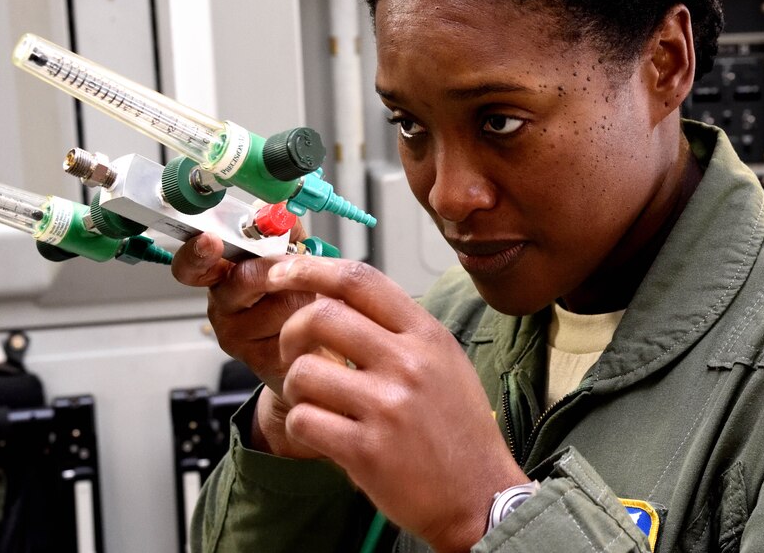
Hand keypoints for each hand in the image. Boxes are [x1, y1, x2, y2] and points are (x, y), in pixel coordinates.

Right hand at [171, 228, 323, 457]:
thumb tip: (279, 214)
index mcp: (221, 276)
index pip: (192, 265)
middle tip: (302, 268)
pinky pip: (298, 330)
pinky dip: (316, 320)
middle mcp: (222, 307)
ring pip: (282, 304)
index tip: (211, 241)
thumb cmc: (298, 299)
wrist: (317, 348)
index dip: (198, 253)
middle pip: (245, 278)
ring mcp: (238, 338)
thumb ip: (283, 232)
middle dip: (283, 268)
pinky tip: (314, 325)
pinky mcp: (263, 362)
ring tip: (312, 301)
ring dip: (309, 295)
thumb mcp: (290, 257)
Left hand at [266, 257, 527, 551]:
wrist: (480, 495)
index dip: (311, 268)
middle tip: (293, 350)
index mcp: (427, 335)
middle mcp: (409, 364)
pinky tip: (322, 432)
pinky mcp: (367, 451)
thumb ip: (397, 328)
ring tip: (316, 401)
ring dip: (295, 387)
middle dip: (291, 331)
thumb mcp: (443, 361)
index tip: (282, 271)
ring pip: (303, 371)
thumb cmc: (458, 428)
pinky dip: (301, 425)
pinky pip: (303, 420)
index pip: (360, 280)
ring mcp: (388, 407)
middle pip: (321, 316)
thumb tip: (337, 295)